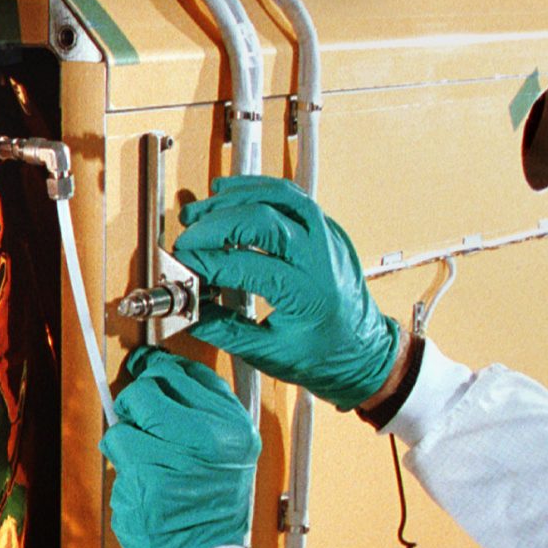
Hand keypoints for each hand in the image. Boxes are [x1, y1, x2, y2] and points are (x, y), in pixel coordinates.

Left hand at [100, 347, 259, 547]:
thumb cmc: (209, 509)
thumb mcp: (226, 454)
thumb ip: (198, 412)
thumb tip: (155, 371)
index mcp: (235, 427)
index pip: (190, 372)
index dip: (161, 367)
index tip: (147, 366)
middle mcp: (211, 435)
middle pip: (154, 384)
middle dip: (139, 399)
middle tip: (141, 421)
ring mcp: (178, 453)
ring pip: (130, 411)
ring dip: (127, 433)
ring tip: (146, 461)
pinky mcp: (146, 473)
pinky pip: (117, 442)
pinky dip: (119, 458)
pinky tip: (139, 479)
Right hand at [174, 177, 401, 409]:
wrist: (365, 354)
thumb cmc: (326, 358)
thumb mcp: (268, 353)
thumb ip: (223, 330)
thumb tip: (187, 310)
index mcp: (305, 293)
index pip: (243, 264)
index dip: (205, 262)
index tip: (183, 266)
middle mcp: (320, 258)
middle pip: (261, 219)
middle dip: (216, 224)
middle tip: (188, 237)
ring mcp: (327, 237)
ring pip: (279, 195)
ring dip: (235, 197)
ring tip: (203, 210)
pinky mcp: (327, 229)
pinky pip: (292, 196)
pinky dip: (259, 190)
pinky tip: (233, 194)